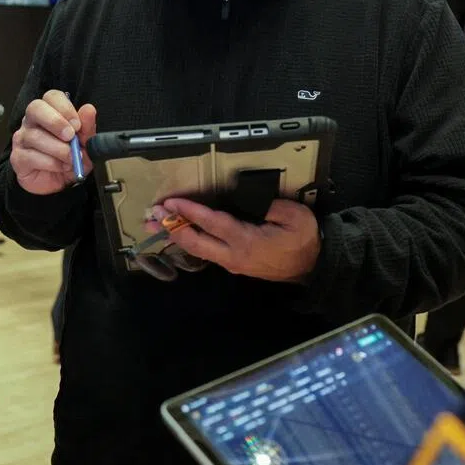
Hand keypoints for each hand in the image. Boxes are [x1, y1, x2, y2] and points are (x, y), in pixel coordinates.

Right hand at [10, 90, 95, 195]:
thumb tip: (89, 109)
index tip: (77, 124)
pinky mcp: (17, 157)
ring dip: (58, 149)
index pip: (51, 96)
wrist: (58, 184)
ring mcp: (22, 138)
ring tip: (71, 159)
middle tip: (70, 137)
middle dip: (55, 121)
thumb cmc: (69, 158)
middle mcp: (32, 121)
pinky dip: (51, 163)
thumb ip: (87, 127)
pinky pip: (31, 156)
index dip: (65, 108)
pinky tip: (60, 167)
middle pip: (35, 108)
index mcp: (49, 111)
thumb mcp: (85, 144)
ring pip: (35, 136)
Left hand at [159, 197, 321, 281]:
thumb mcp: (293, 216)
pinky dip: (189, 240)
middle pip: (196, 242)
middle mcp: (234, 255)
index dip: (190, 212)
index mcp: (247, 241)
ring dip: (176, 235)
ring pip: (198, 249)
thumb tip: (245, 197)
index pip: (212, 224)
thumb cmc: (303, 239)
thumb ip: (268, 205)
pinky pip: (206, 252)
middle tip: (152, 215)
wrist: (313, 267)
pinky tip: (178, 232)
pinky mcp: (234, 263)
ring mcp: (232, 262)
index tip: (172, 202)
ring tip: (156, 223)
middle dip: (172, 227)